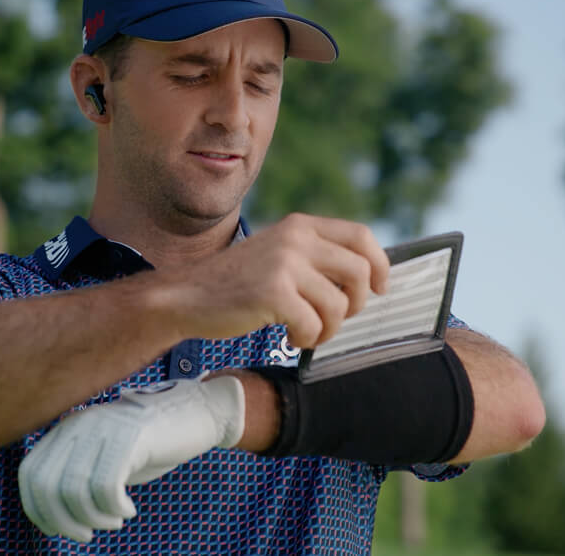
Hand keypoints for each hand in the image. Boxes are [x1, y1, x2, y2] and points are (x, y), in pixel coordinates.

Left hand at [18, 375, 244, 542]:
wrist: (194, 413)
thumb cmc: (147, 444)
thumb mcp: (103, 457)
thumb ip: (74, 475)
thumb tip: (50, 517)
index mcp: (67, 428)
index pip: (29, 473)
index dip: (37, 509)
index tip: (57, 529)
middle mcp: (79, 424)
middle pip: (47, 484)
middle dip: (64, 521)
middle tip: (87, 535)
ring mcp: (104, 427)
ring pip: (75, 489)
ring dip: (93, 519)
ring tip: (114, 522)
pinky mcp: (131, 436)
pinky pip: (107, 486)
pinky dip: (115, 509)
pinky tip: (128, 510)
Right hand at [159, 213, 389, 348]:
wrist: (186, 296)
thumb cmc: (235, 283)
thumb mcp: (277, 253)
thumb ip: (314, 256)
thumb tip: (367, 276)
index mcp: (300, 225)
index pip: (361, 236)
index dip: (379, 264)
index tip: (378, 288)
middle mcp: (295, 238)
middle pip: (359, 272)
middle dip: (355, 304)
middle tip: (332, 319)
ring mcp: (284, 264)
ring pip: (339, 306)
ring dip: (327, 328)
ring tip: (305, 331)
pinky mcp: (273, 293)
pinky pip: (314, 325)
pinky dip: (307, 339)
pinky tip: (288, 336)